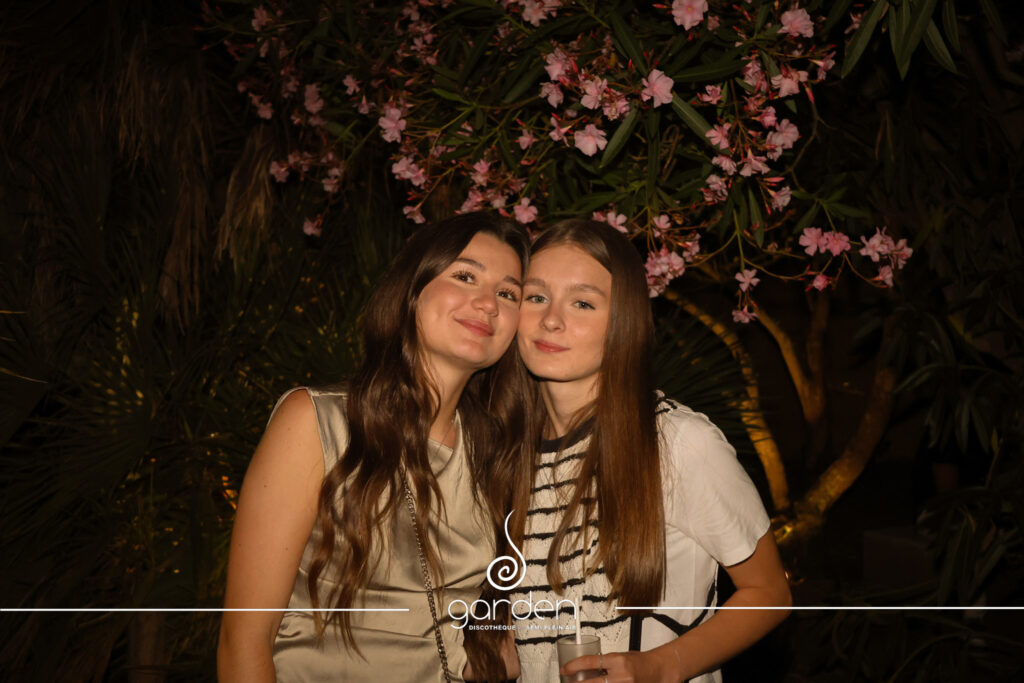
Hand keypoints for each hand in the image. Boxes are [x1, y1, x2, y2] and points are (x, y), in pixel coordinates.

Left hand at [561, 647, 677, 682]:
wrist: (658, 670)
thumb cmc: (640, 662)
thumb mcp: (620, 657)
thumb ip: (605, 664)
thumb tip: (585, 670)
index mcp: (617, 660)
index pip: (590, 662)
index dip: (574, 666)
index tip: (565, 669)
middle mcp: (621, 675)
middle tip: (569, 682)